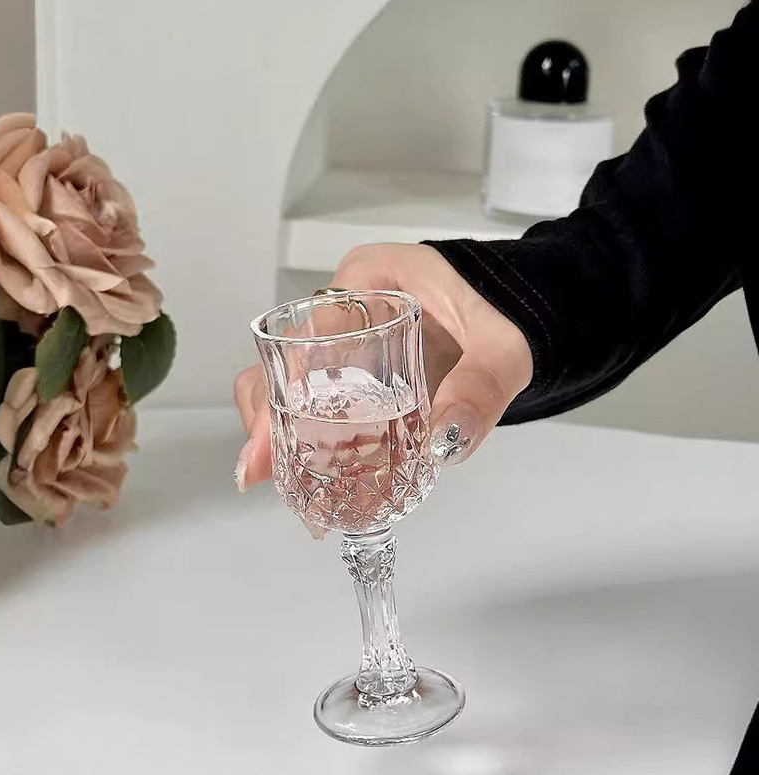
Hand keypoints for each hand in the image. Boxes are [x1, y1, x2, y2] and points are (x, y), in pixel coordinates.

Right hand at [233, 243, 533, 490]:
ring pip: (291, 385)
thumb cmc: (504, 314)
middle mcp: (344, 308)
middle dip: (267, 419)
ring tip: (288, 486)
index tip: (269, 441)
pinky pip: (319, 401)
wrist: (521, 314)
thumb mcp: (501, 346)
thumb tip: (445, 439)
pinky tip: (317, 477)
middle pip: (281, 362)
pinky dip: (311, 438)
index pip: (306, 334)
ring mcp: (345, 341)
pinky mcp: (356, 370)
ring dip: (282, 434)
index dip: (279, 390)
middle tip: (262, 472)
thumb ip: (481, 385)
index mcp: (367, 281)